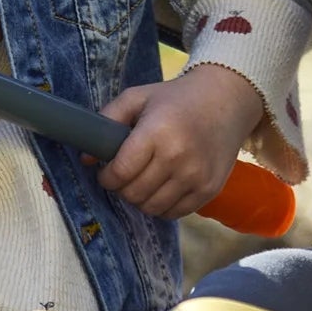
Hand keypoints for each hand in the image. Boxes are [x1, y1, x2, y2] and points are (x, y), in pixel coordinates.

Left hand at [90, 64, 264, 218]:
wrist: (225, 100)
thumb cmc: (175, 99)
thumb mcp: (137, 97)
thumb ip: (108, 120)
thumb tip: (86, 158)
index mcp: (157, 132)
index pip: (121, 172)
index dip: (106, 177)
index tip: (105, 172)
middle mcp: (178, 158)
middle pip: (134, 193)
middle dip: (120, 188)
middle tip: (123, 176)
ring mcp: (196, 177)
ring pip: (152, 208)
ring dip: (140, 199)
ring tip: (140, 182)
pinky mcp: (209, 190)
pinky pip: (174, 213)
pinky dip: (161, 206)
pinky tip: (160, 188)